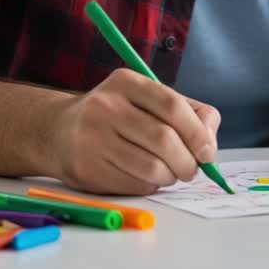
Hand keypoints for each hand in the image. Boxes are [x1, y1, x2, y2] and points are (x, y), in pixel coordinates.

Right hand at [47, 69, 220, 194]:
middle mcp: (105, 107)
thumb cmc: (118, 116)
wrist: (59, 132)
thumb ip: (188, 112)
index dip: (197, 132)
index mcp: (126, 82)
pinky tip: (143, 176)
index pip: (172, 106)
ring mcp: (92, 139)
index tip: (207, 151)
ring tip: (169, 173)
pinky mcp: (87, 169)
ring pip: (151, 167)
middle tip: (191, 169)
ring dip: (170, 176)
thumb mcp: (147, 99)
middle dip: (187, 162)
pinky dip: (150, 185)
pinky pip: (134, 184)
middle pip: (164, 140)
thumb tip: (209, 143)